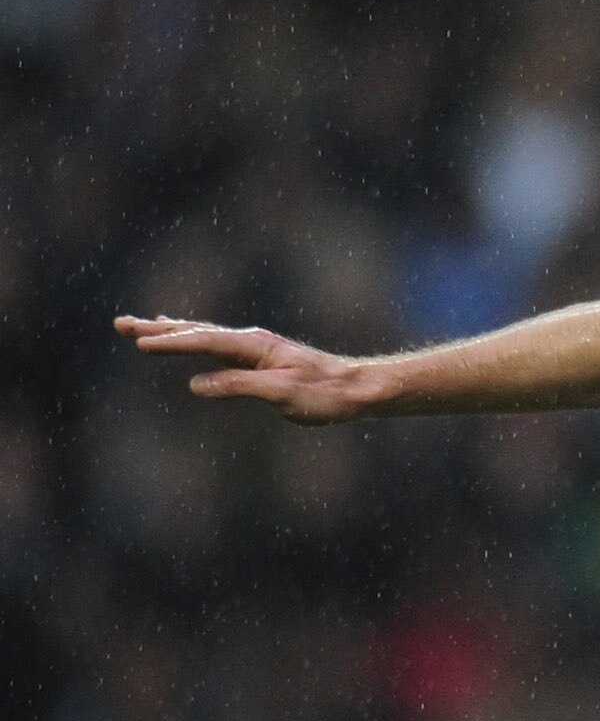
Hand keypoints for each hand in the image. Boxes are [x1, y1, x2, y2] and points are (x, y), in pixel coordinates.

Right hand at [113, 316, 375, 424]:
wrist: (357, 389)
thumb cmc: (324, 395)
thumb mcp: (281, 395)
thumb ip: (238, 386)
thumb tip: (196, 383)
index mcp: (254, 346)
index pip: (202, 341)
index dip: (170, 343)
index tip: (140, 342)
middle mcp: (251, 340)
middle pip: (196, 331)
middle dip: (158, 329)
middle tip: (121, 325)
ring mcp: (254, 347)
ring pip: (203, 334)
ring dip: (171, 330)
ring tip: (140, 326)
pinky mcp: (259, 357)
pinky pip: (217, 344)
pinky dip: (193, 338)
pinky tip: (186, 338)